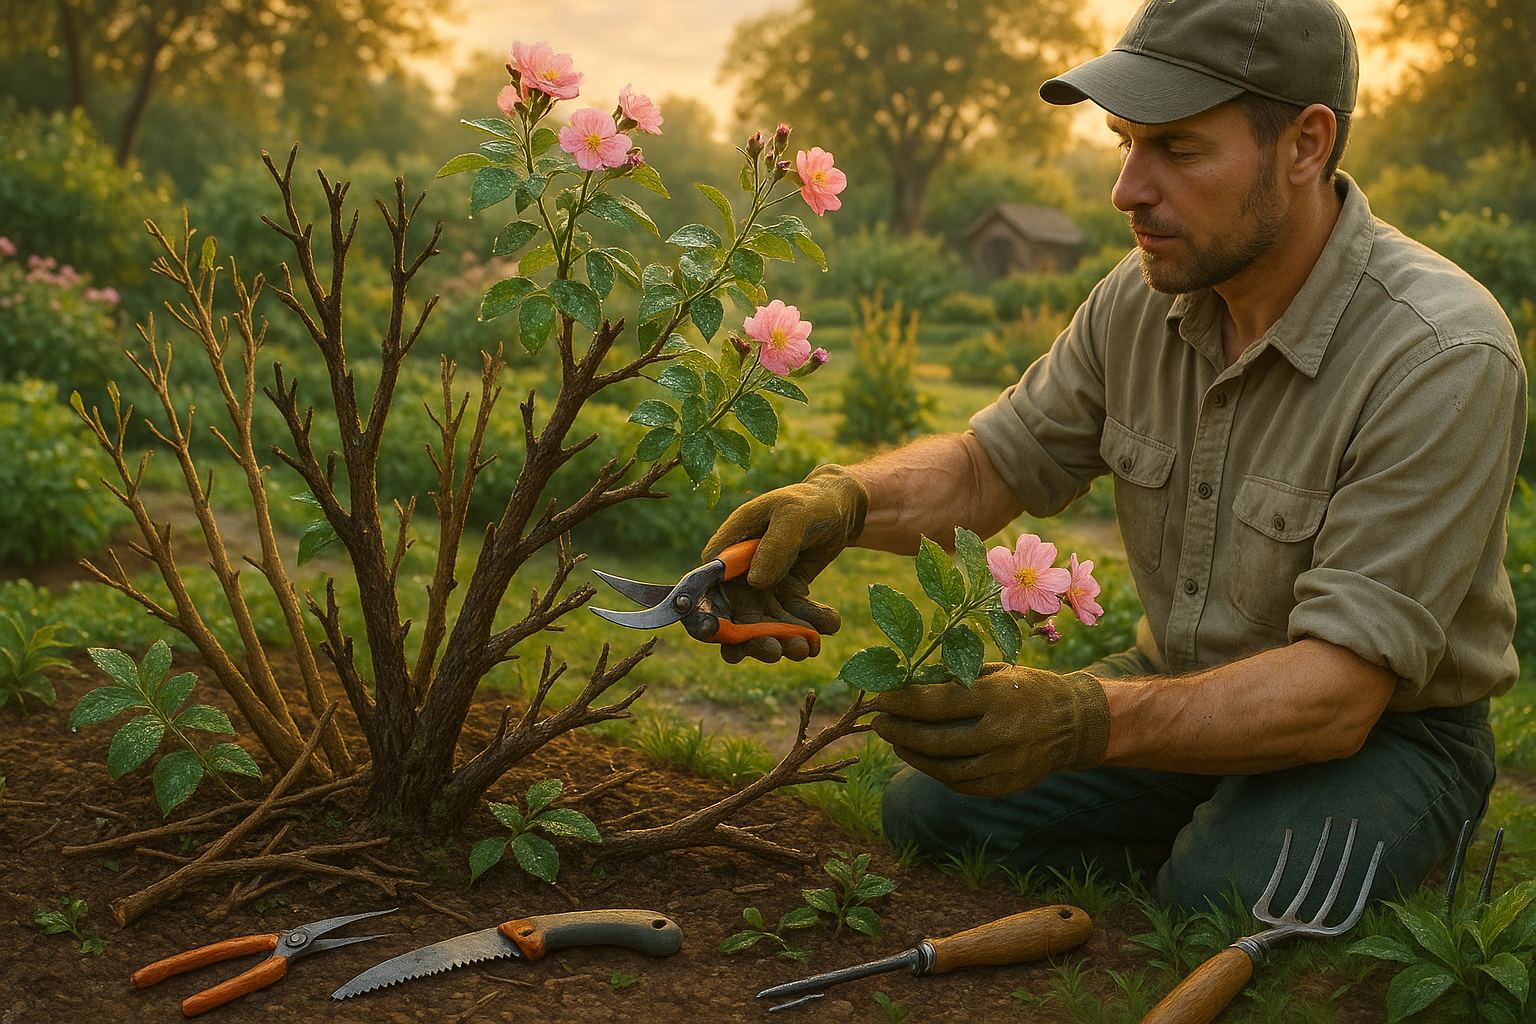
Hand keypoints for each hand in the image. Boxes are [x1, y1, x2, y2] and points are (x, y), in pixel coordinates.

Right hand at [701, 465, 867, 662]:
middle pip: (737, 616)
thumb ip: (776, 545)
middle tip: (777, 652)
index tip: (729, 646)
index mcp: (728, 548)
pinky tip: (830, 625)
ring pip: (766, 623)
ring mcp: (763, 585)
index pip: (710, 590)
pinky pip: (793, 617)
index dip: (712, 622)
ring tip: (809, 648)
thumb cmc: (811, 503)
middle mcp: (740, 571)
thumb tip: (755, 581)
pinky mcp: (786, 593)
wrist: (841, 506)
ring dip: (785, 639)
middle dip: (755, 640)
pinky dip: (809, 627)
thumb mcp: (794, 516)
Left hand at [871, 664, 1110, 796]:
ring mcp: (1005, 764)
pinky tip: (922, 758)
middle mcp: (1002, 733)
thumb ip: (957, 679)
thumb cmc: (1028, 689)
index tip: (881, 699)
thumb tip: (907, 684)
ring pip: (945, 768)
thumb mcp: (998, 672)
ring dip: (913, 755)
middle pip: (937, 740)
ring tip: (895, 742)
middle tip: (878, 724)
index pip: (939, 702)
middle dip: (900, 732)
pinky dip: (936, 772)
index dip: (904, 702)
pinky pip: (961, 784)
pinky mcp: (1006, 785)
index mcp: (999, 696)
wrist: (1074, 723)